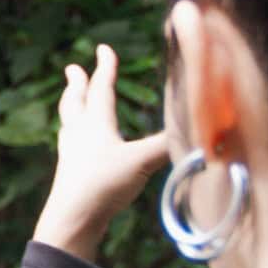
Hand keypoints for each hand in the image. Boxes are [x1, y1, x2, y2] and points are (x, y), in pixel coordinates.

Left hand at [31, 44, 171, 261]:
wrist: (71, 219)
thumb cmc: (103, 184)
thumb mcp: (140, 162)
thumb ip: (167, 146)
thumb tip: (198, 135)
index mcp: (96, 125)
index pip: (101, 89)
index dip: (105, 67)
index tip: (103, 48)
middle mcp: (79, 135)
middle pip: (75, 102)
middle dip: (77, 84)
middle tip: (73, 69)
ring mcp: (71, 156)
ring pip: (69, 124)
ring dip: (71, 108)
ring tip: (71, 103)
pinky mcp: (69, 176)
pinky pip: (70, 147)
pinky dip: (74, 138)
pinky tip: (77, 148)